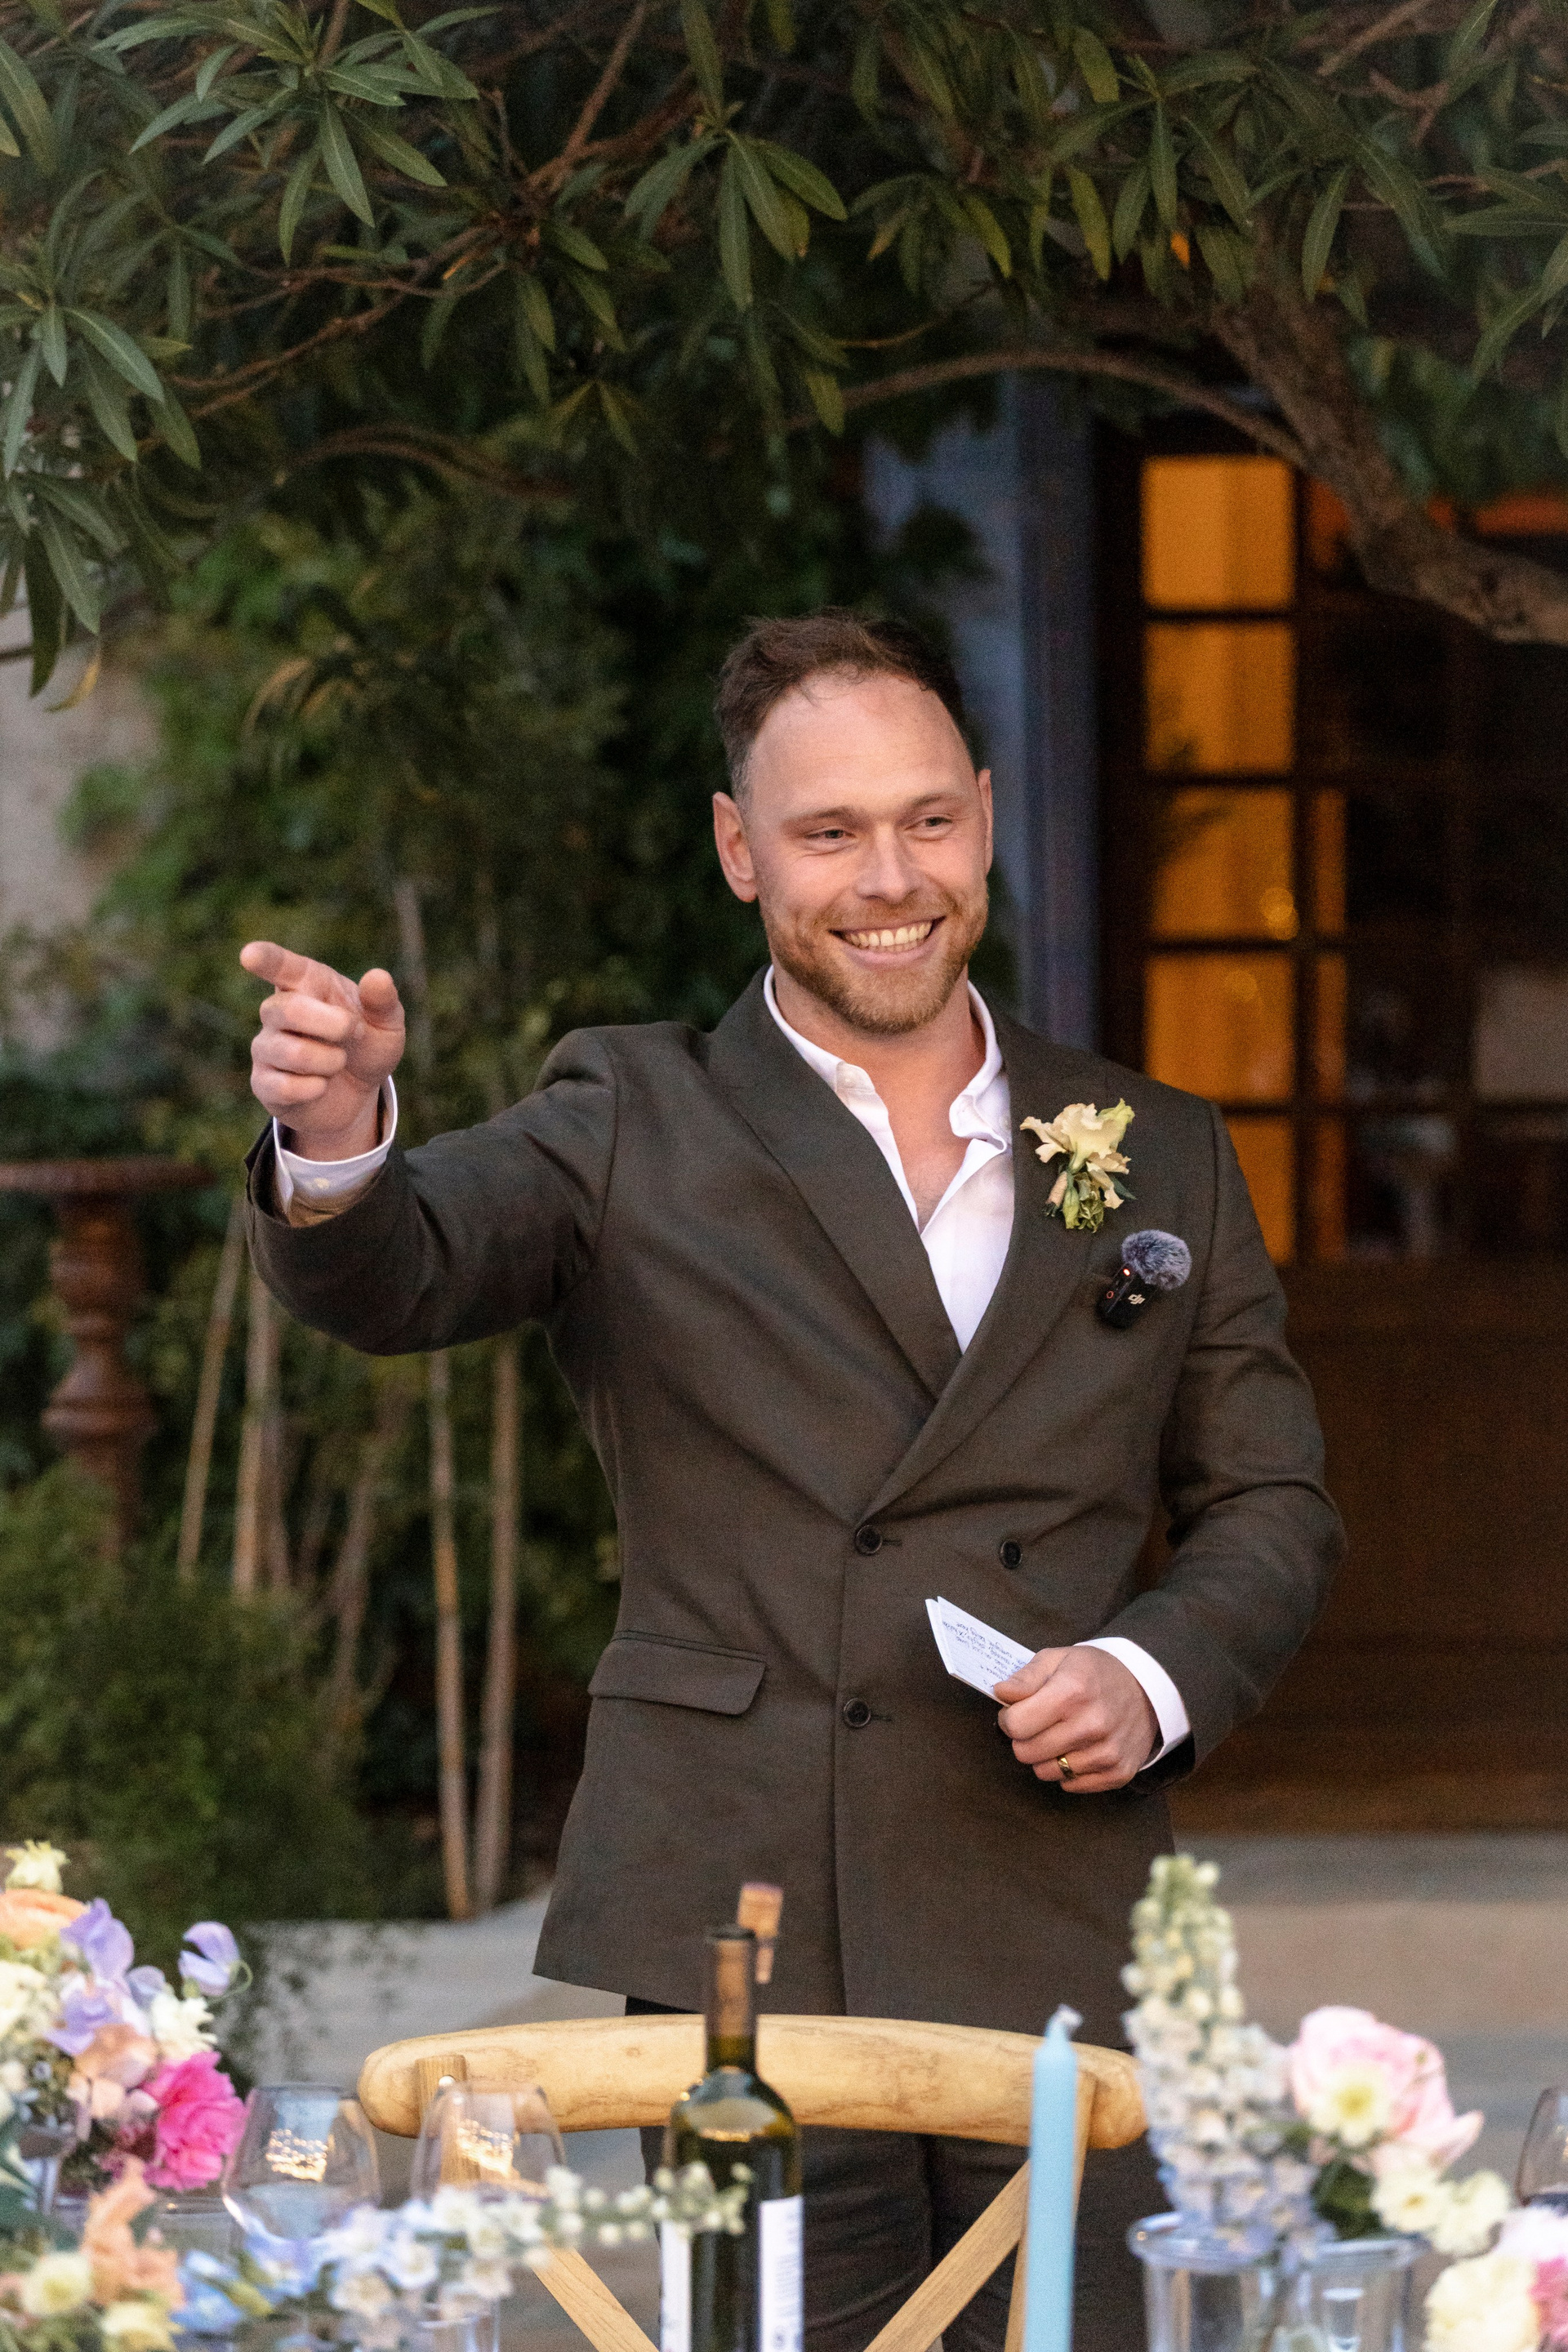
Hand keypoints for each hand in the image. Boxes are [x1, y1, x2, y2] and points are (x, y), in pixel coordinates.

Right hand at [240, 940, 404, 1155]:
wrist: (356, 1095)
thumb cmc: (366, 1047)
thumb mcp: (386, 1025)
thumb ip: (382, 1002)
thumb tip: (378, 976)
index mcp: (308, 985)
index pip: (282, 966)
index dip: (266, 959)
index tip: (249, 955)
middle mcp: (278, 1011)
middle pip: (288, 1009)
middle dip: (331, 1025)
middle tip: (355, 1032)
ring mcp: (267, 1046)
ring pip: (291, 1051)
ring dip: (329, 1061)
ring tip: (339, 1062)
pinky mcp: (262, 1082)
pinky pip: (284, 1087)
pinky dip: (314, 1089)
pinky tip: (320, 1086)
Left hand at [993, 1647, 1158, 1792]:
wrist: (1147, 1689)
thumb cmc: (1094, 1672)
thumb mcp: (1058, 1659)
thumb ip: (1025, 1677)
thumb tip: (1000, 1693)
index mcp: (1072, 1692)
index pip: (1015, 1725)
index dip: (1009, 1718)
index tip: (1017, 1711)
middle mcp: (1091, 1725)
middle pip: (1026, 1753)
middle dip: (1024, 1739)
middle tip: (1037, 1724)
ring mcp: (1107, 1753)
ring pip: (1046, 1772)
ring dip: (1046, 1756)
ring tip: (1060, 1735)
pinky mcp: (1118, 1773)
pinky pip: (1071, 1785)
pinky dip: (1068, 1770)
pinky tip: (1078, 1749)